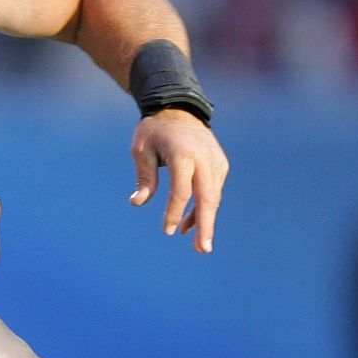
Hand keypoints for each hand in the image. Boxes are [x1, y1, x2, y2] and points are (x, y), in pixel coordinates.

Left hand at [129, 110, 227, 251]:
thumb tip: (138, 202)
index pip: (181, 190)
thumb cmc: (154, 130)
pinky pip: (213, 191)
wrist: (179, 107)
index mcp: (183, 154)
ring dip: (205, 221)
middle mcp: (204, 159)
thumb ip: (144, 176)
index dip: (175, 212)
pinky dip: (203, 208)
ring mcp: (216, 161)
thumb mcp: (142, 149)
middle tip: (202, 250)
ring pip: (212, 197)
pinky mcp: (220, 164)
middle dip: (206, 226)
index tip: (168, 231)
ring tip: (197, 246)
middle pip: (207, 198)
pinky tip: (190, 224)